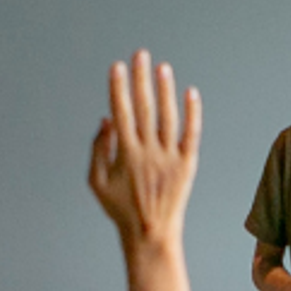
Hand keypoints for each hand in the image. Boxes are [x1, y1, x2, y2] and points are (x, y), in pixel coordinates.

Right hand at [85, 51, 201, 253]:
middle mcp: (148, 152)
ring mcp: (169, 158)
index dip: (118, 88)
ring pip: (168, 117)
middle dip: (140, 79)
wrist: (151, 235)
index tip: (117, 67)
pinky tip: (191, 93)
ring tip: (162, 67)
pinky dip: (192, 113)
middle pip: (144, 107)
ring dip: (165, 90)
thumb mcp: (97, 182)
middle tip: (140, 54)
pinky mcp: (187, 165)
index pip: (120, 112)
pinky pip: (191, 134)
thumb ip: (98, 150)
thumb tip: (106, 120)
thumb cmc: (120, 210)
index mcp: (125, 154)